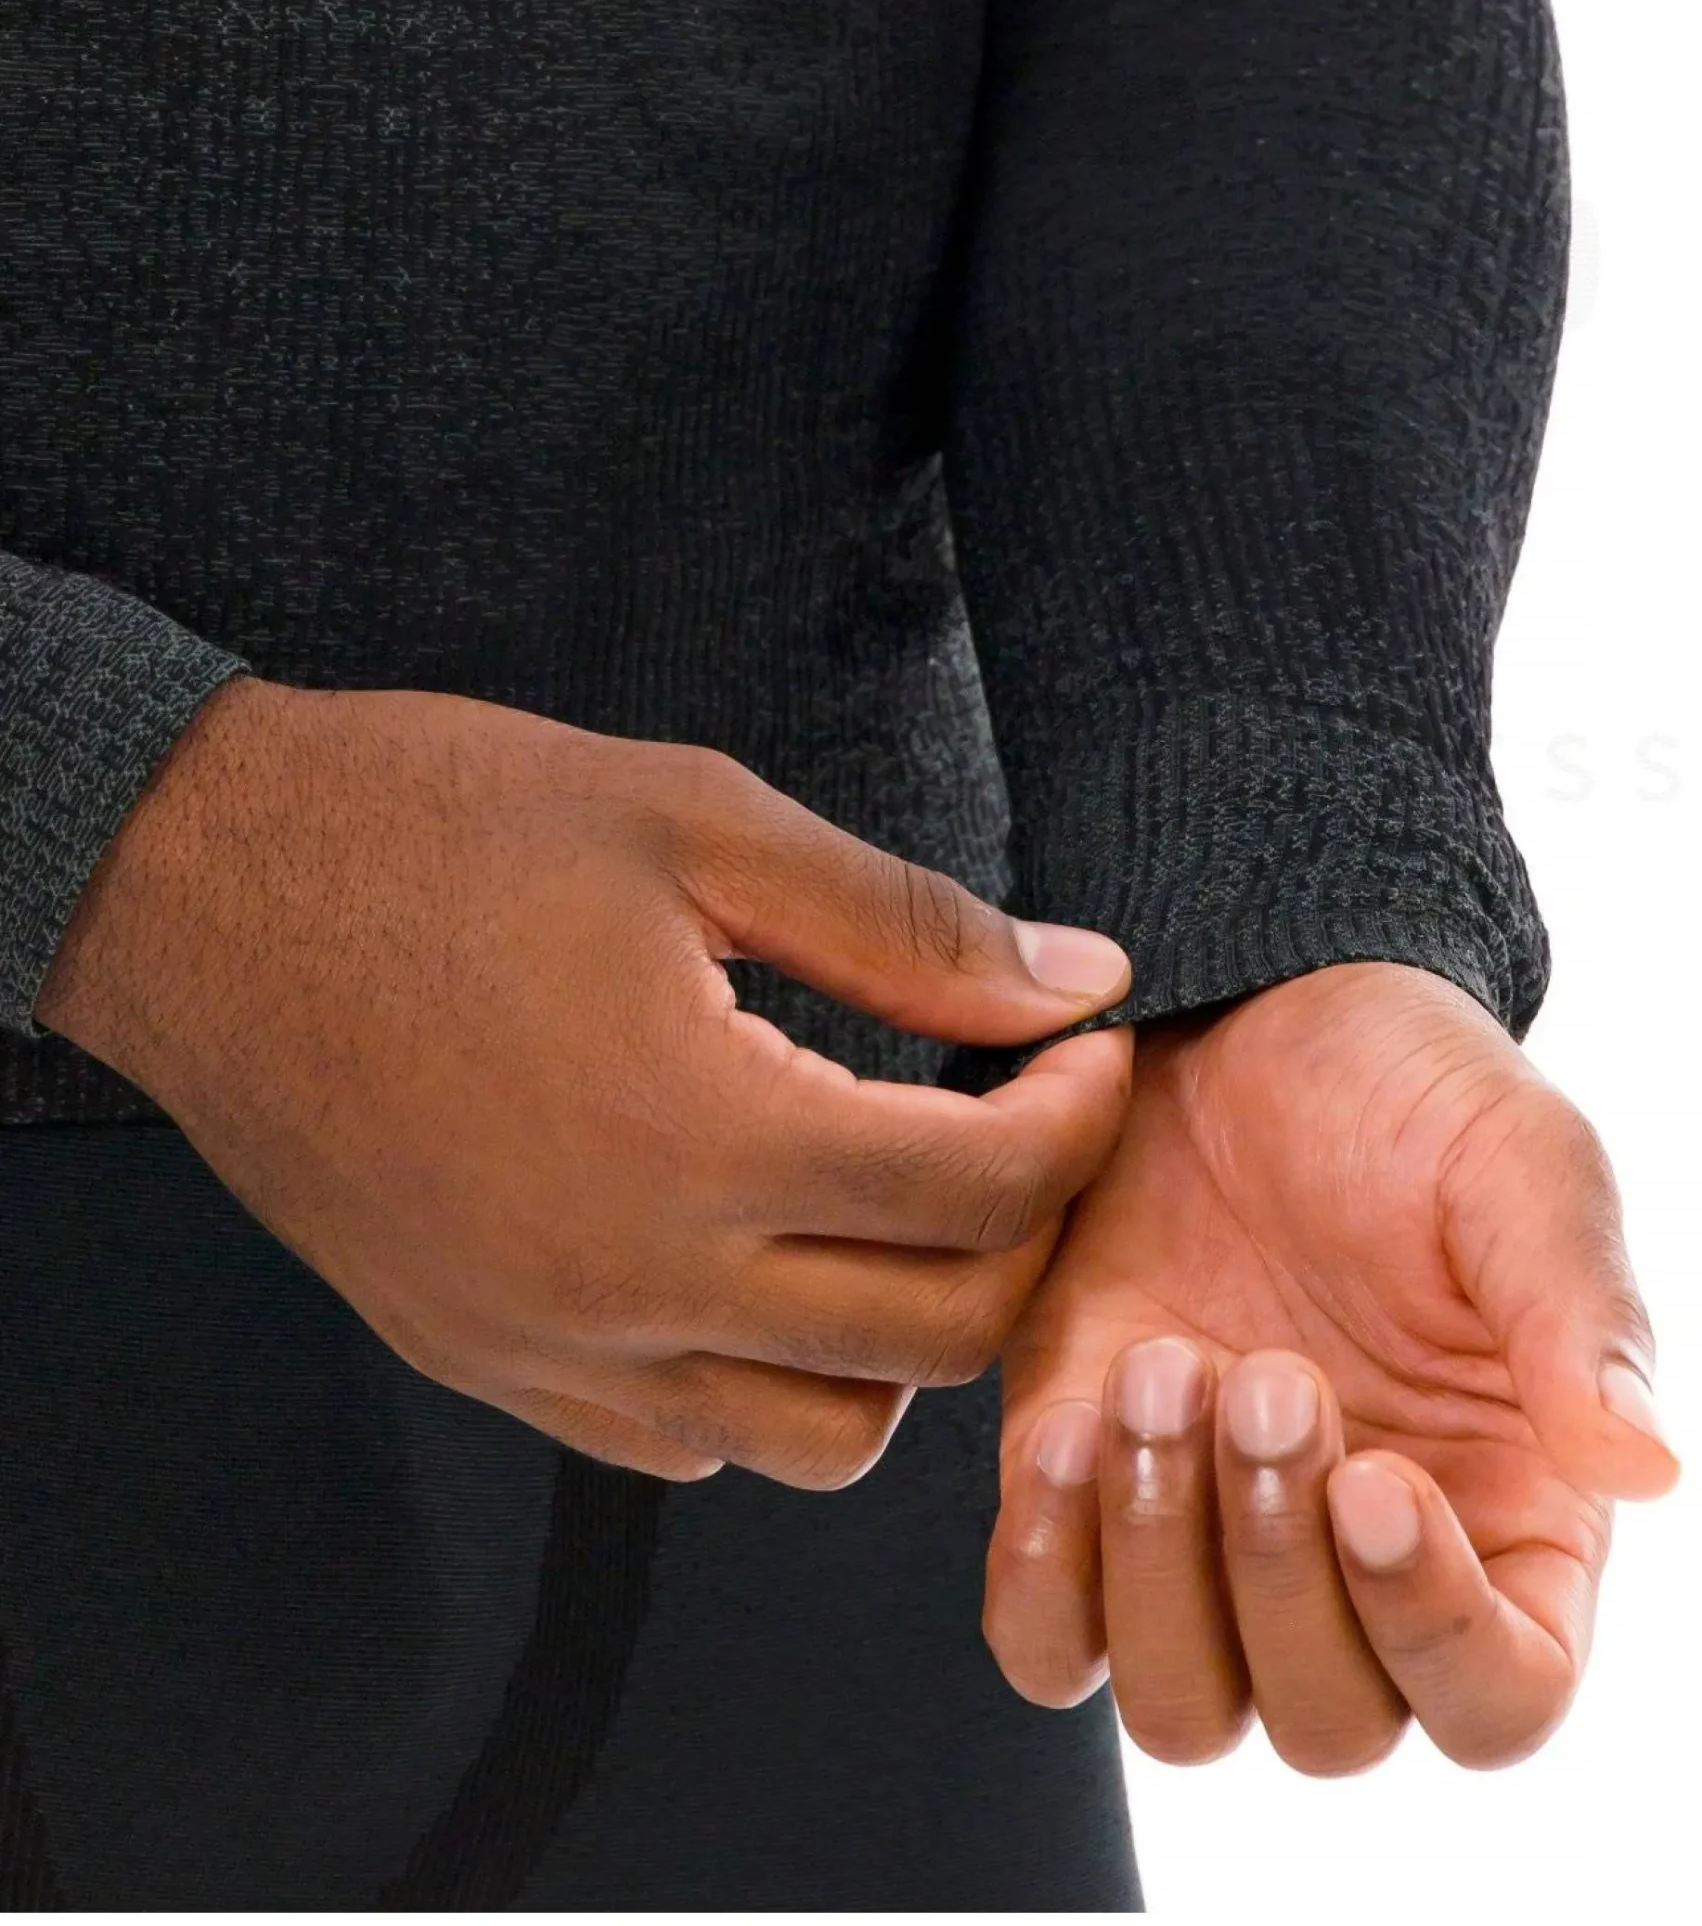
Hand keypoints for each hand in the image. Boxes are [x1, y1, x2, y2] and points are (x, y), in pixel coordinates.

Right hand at [37, 673, 1132, 1486]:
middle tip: (1019, 1120)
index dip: (1074, 1117)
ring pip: (817, 1439)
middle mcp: (629, 1281)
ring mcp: (546, 1344)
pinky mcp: (480, 1358)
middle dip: (1022, 1231)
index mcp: (700, 1138)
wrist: (203, 886)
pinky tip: (758, 1254)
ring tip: (893, 1200)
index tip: (1082, 1045)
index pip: (979, 1194)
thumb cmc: (439, 825)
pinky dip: (763, 1377)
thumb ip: (904, 923)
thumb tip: (1073, 978)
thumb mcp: (696, 821)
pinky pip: (680, 1440)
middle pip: (929, 1340)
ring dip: (899, 1334)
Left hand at [985, 961, 1679, 1773]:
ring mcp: (1208, 1536)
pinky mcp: (1081, 1488)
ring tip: (1161, 1372)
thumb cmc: (1401, 1091)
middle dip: (1277, 1564)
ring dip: (1157, 1566)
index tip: (1377, 1480)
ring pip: (1182, 1709)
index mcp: (1506, 1515)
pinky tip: (1071, 1416)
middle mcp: (1355, 1563)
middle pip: (1328, 1723)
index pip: (1497, 1700)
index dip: (1434, 1632)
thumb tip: (1644, 1465)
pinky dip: (1046, 1564)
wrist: (1233, 1012)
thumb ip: (1579, 1315)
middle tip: (1262, 1371)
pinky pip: (1047, 1634)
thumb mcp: (1519, 1164)